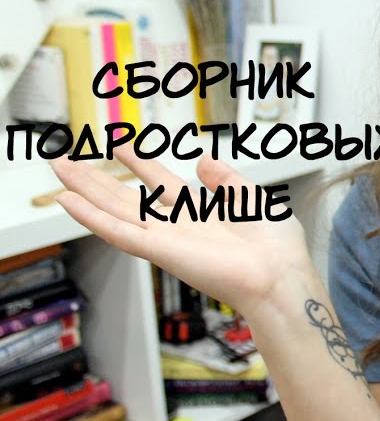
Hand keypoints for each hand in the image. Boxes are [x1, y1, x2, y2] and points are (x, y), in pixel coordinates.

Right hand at [50, 147, 313, 314]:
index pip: (161, 183)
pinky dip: (92, 217)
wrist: (279, 275)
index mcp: (201, 214)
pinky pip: (118, 233)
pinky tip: (69, 201)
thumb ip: (225, 180)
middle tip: (66, 159)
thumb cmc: (275, 247)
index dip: (139, 163)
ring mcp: (165, 239)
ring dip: (85, 191)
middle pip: (126, 198)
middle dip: (96, 179)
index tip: (120, 145)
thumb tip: (202, 160)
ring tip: (59, 169)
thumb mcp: (251, 199)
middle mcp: (178, 227)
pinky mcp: (159, 252)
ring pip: (114, 211)